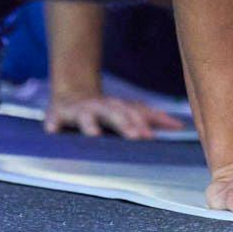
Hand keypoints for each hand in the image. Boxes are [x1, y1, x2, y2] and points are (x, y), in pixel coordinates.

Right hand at [45, 89, 186, 139]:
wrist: (72, 94)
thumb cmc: (106, 110)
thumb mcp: (128, 111)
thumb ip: (151, 118)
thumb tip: (179, 126)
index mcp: (119, 108)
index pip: (134, 115)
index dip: (142, 125)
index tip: (151, 137)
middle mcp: (101, 107)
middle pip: (115, 114)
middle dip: (125, 124)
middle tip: (136, 137)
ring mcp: (80, 110)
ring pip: (86, 116)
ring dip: (91, 124)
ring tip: (94, 134)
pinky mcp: (58, 114)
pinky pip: (54, 119)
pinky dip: (53, 123)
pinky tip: (53, 129)